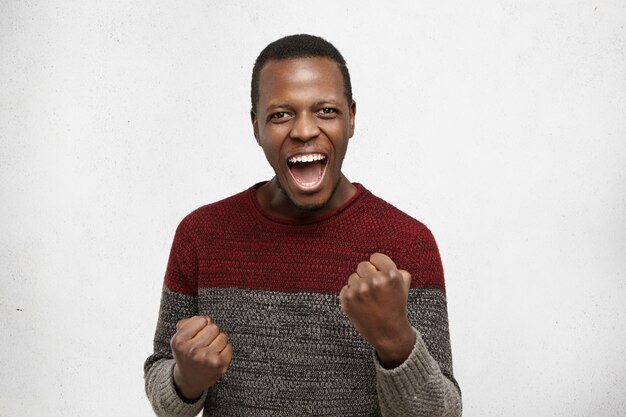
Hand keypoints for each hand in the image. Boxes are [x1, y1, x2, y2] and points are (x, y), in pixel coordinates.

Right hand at [170, 316, 232, 400]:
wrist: (189, 379)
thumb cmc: (186, 353)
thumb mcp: (179, 337)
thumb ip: (188, 323)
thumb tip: (206, 319)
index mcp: (180, 341)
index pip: (202, 320)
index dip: (202, 324)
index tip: (198, 332)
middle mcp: (192, 350)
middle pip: (214, 327)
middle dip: (211, 332)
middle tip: (205, 342)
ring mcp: (206, 358)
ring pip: (222, 336)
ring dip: (218, 341)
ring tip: (210, 349)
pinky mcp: (218, 364)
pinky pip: (228, 347)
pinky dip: (224, 350)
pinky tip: (215, 356)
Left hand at [339, 253, 415, 367]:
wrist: (389, 334)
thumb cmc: (396, 308)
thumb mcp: (403, 286)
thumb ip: (395, 269)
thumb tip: (378, 260)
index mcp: (391, 275)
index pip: (376, 257)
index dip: (378, 266)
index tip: (379, 273)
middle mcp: (375, 280)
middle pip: (362, 265)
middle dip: (367, 275)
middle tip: (373, 288)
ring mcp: (360, 290)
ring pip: (353, 277)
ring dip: (359, 286)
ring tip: (368, 299)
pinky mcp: (347, 299)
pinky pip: (345, 288)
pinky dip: (351, 296)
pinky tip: (361, 305)